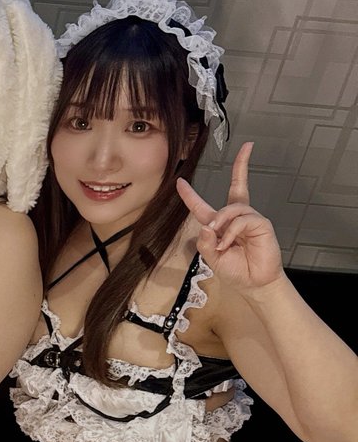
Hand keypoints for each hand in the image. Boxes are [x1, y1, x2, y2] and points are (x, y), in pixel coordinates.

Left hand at [177, 142, 283, 291]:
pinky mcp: (261, 225)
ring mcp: (250, 220)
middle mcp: (235, 219)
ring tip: (219, 242)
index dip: (190, 195)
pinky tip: (227, 244)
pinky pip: (242, 220)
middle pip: (238, 188)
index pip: (202, 206)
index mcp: (219, 226)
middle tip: (242, 157)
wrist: (254, 284)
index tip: (179, 182)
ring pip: (232, 207)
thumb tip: (206, 227)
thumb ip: (204, 243)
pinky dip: (231, 232)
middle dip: (240, 169)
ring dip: (221, 221)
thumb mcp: (211, 258)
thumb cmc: (235, 271)